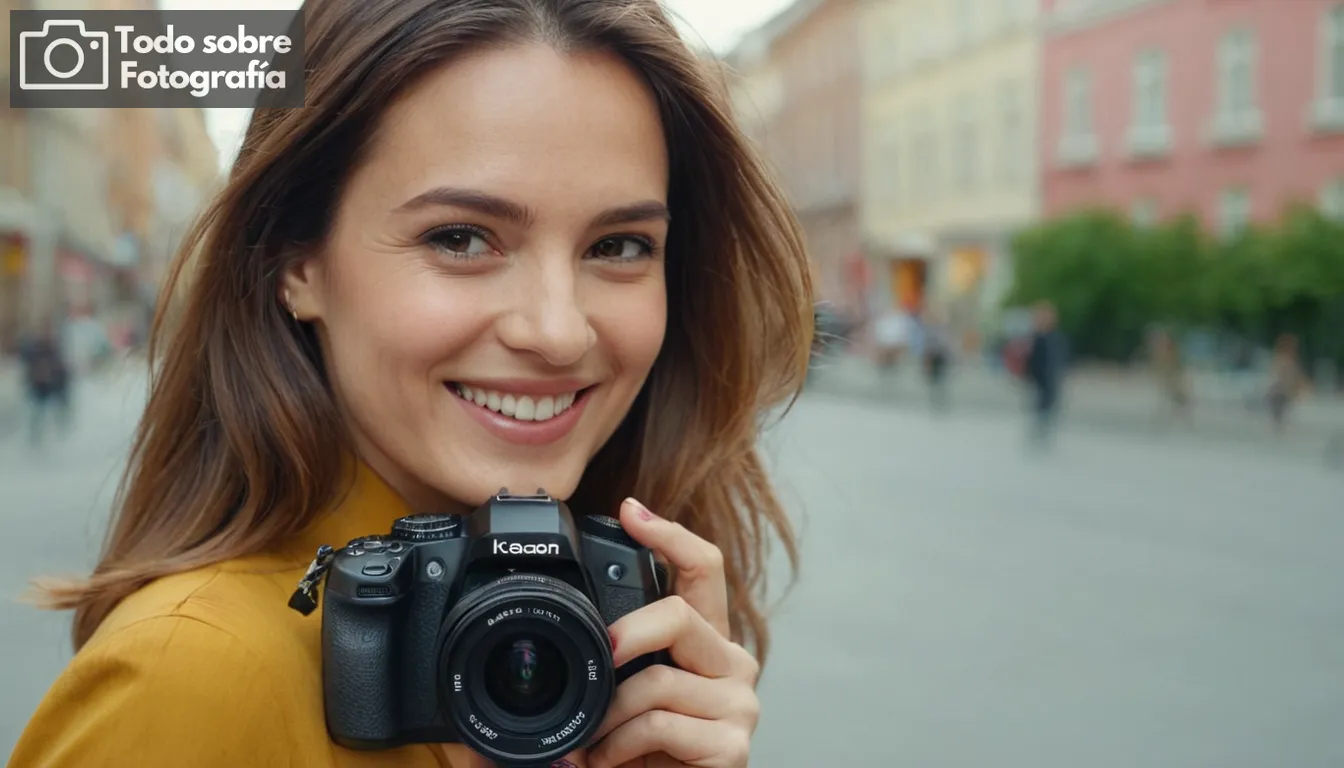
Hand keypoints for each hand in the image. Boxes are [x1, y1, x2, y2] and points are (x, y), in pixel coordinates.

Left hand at [587, 498, 761, 767]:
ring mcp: (738, 707)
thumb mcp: (623, 700)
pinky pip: (659, 725)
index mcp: (706, 644)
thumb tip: (577, 623)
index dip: (670, 534)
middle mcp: (732, 666)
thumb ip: (613, 662)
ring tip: (594, 743)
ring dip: (608, 716)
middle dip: (625, 634)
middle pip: (680, 615)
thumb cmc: (642, 756)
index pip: (704, 570)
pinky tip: (611, 762)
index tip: (630, 510)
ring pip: (657, 680)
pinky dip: (619, 747)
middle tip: (598, 656)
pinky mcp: (732, 747)